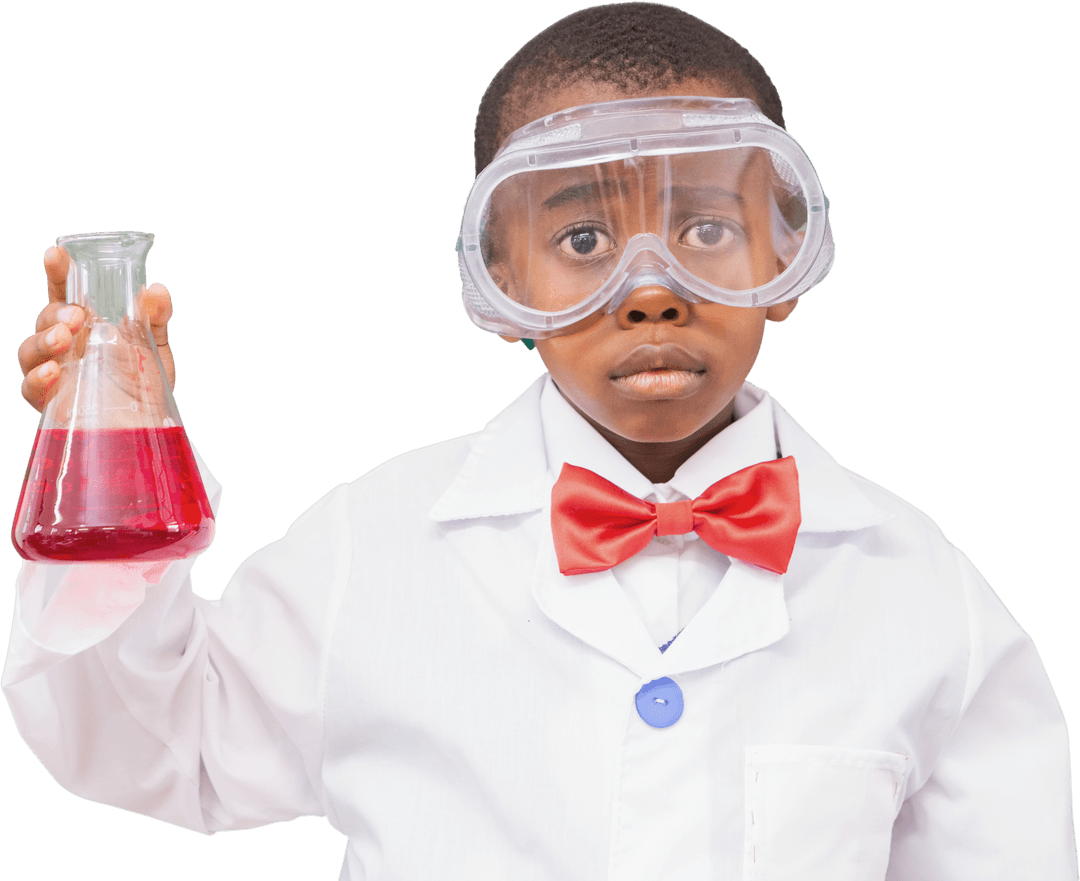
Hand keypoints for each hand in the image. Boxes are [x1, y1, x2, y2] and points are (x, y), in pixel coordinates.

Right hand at [17, 245, 175, 412]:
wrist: (150, 427)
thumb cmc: (146, 383)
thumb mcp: (156, 346)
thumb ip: (156, 316)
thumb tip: (157, 290)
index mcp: (86, 325)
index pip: (64, 293)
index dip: (58, 273)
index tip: (56, 254)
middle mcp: (65, 346)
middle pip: (45, 320)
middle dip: (55, 313)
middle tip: (77, 317)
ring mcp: (55, 374)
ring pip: (29, 351)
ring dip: (43, 341)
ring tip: (64, 338)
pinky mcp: (52, 404)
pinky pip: (31, 389)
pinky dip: (38, 379)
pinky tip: (54, 372)